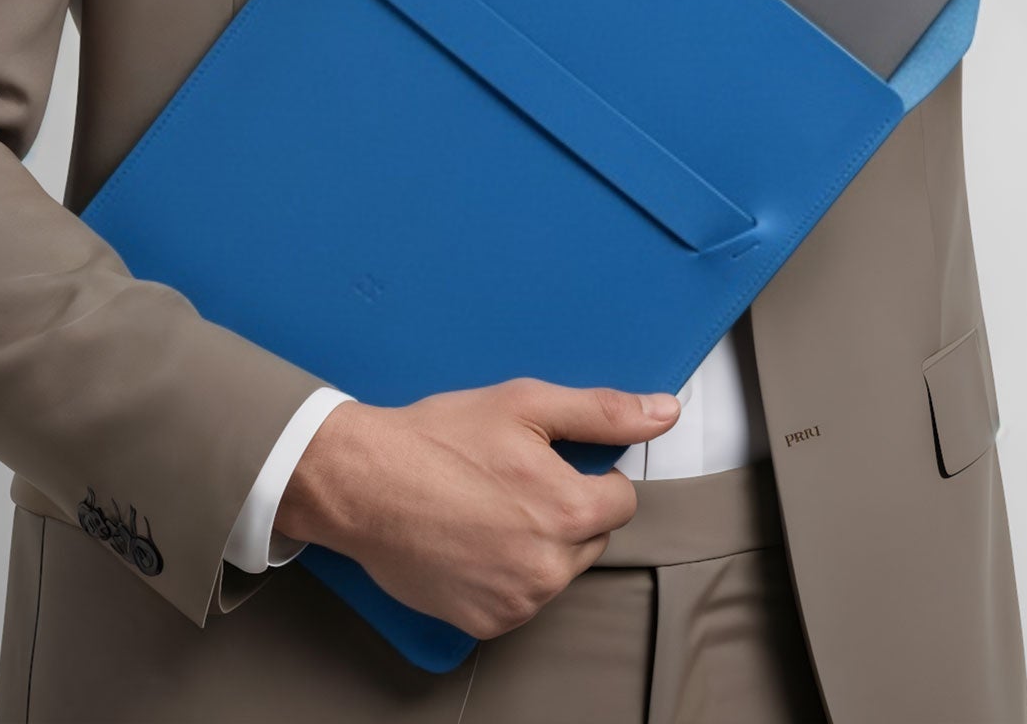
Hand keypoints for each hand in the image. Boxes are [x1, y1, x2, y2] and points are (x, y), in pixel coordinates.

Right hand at [272, 379, 680, 639]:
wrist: (362, 482)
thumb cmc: (438, 439)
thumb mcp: (524, 405)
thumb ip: (603, 413)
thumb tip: (664, 413)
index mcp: (569, 510)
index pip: (621, 498)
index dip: (587, 474)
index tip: (546, 463)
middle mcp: (550, 565)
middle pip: (591, 537)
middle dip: (564, 511)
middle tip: (509, 483)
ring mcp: (518, 599)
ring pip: (557, 569)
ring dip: (537, 544)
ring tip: (484, 510)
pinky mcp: (487, 622)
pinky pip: (521, 598)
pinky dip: (505, 575)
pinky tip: (470, 542)